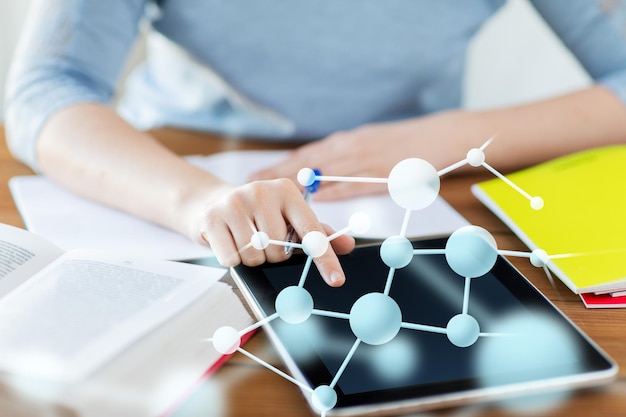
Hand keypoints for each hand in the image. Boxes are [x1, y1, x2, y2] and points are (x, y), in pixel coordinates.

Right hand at [195, 179, 354, 285]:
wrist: (213, 202)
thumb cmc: (260, 214)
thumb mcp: (289, 218)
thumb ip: (318, 232)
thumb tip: (348, 245)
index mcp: (287, 191)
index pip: (311, 230)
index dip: (325, 258)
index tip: (336, 280)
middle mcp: (262, 191)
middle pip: (278, 250)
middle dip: (273, 256)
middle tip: (264, 242)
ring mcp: (235, 202)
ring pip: (254, 256)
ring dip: (252, 259)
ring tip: (245, 240)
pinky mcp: (212, 217)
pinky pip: (231, 258)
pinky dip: (232, 259)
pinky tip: (229, 242)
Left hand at [250, 111, 480, 200]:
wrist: (439, 136)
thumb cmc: (405, 141)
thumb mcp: (371, 141)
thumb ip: (346, 156)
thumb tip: (323, 176)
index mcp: (347, 141)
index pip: (306, 154)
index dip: (281, 165)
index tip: (258, 173)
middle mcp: (350, 148)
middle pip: (306, 162)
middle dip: (277, 173)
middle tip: (252, 183)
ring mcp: (364, 161)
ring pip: (323, 173)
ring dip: (296, 184)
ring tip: (272, 194)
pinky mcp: (380, 175)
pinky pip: (351, 185)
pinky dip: (331, 193)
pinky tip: (314, 201)